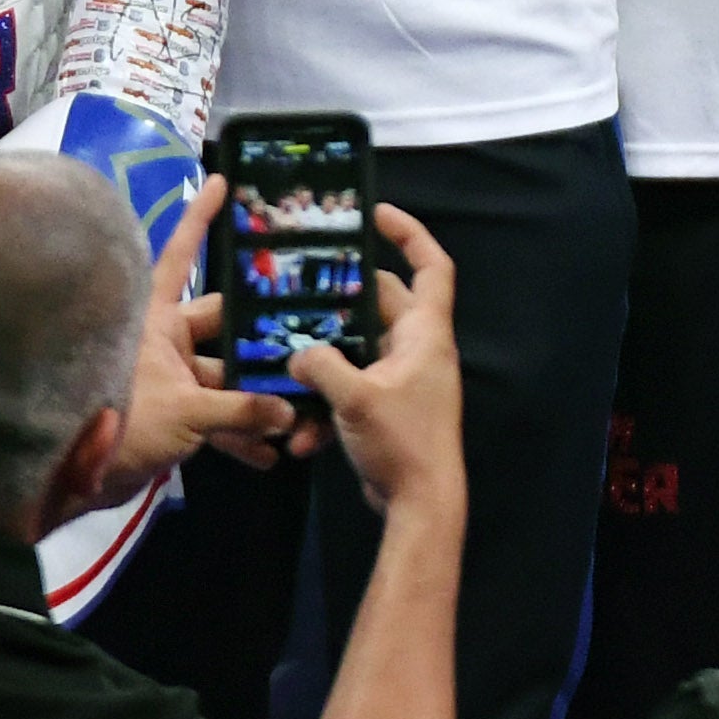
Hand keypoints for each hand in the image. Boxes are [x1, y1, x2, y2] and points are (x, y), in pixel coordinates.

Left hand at [91, 179, 304, 505]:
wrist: (74, 479)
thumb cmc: (122, 422)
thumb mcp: (187, 412)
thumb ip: (241, 409)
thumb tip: (290, 410)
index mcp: (156, 316)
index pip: (181, 255)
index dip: (200, 218)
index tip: (221, 179)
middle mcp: (164, 338)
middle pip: (225, 326)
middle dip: (264, 340)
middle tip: (312, 338)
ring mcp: (171, 376)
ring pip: (226, 377)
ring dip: (258, 398)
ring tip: (302, 412)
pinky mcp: (173, 415)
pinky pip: (216, 417)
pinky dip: (239, 435)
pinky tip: (270, 456)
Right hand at [289, 204, 462, 519]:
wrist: (420, 505)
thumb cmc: (403, 440)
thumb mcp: (355, 398)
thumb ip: (321, 366)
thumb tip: (295, 355)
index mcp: (425, 333)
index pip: (431, 266)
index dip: (410, 234)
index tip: (375, 214)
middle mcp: (417, 349)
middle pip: (378, 305)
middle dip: (337, 303)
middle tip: (298, 287)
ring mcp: (401, 379)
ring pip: (356, 352)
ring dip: (323, 366)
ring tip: (287, 364)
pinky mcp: (385, 408)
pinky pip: (350, 391)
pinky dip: (325, 407)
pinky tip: (299, 434)